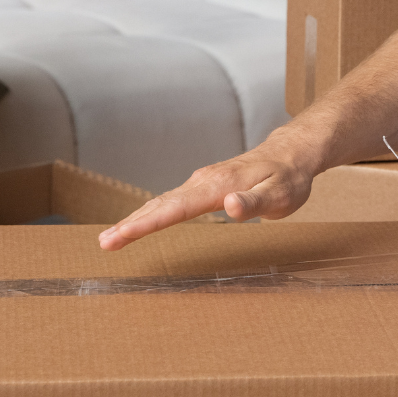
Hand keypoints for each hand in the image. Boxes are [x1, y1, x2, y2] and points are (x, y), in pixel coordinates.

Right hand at [99, 146, 318, 250]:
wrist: (293, 153)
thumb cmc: (289, 177)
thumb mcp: (280, 195)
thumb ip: (254, 202)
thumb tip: (229, 207)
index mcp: (217, 186)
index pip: (175, 208)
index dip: (146, 224)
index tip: (121, 235)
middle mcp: (203, 181)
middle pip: (160, 205)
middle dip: (131, 224)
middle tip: (105, 243)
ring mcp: (201, 182)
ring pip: (162, 202)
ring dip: (136, 219)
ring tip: (112, 238)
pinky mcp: (203, 185)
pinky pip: (171, 201)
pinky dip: (151, 213)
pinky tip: (141, 223)